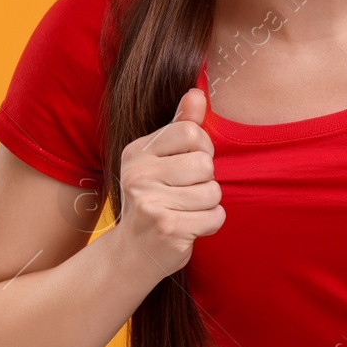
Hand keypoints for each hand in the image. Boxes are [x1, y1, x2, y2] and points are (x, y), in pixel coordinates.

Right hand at [115, 87, 223, 278]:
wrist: (132, 253)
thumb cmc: (153, 200)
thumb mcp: (160, 160)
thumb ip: (180, 126)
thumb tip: (196, 92)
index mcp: (137, 152)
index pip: (191, 132)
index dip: (202, 149)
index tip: (189, 166)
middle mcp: (139, 175)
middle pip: (205, 163)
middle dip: (206, 180)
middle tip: (186, 193)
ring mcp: (151, 203)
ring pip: (213, 191)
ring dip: (208, 204)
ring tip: (186, 211)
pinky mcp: (168, 229)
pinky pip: (215, 217)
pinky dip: (210, 224)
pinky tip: (189, 227)